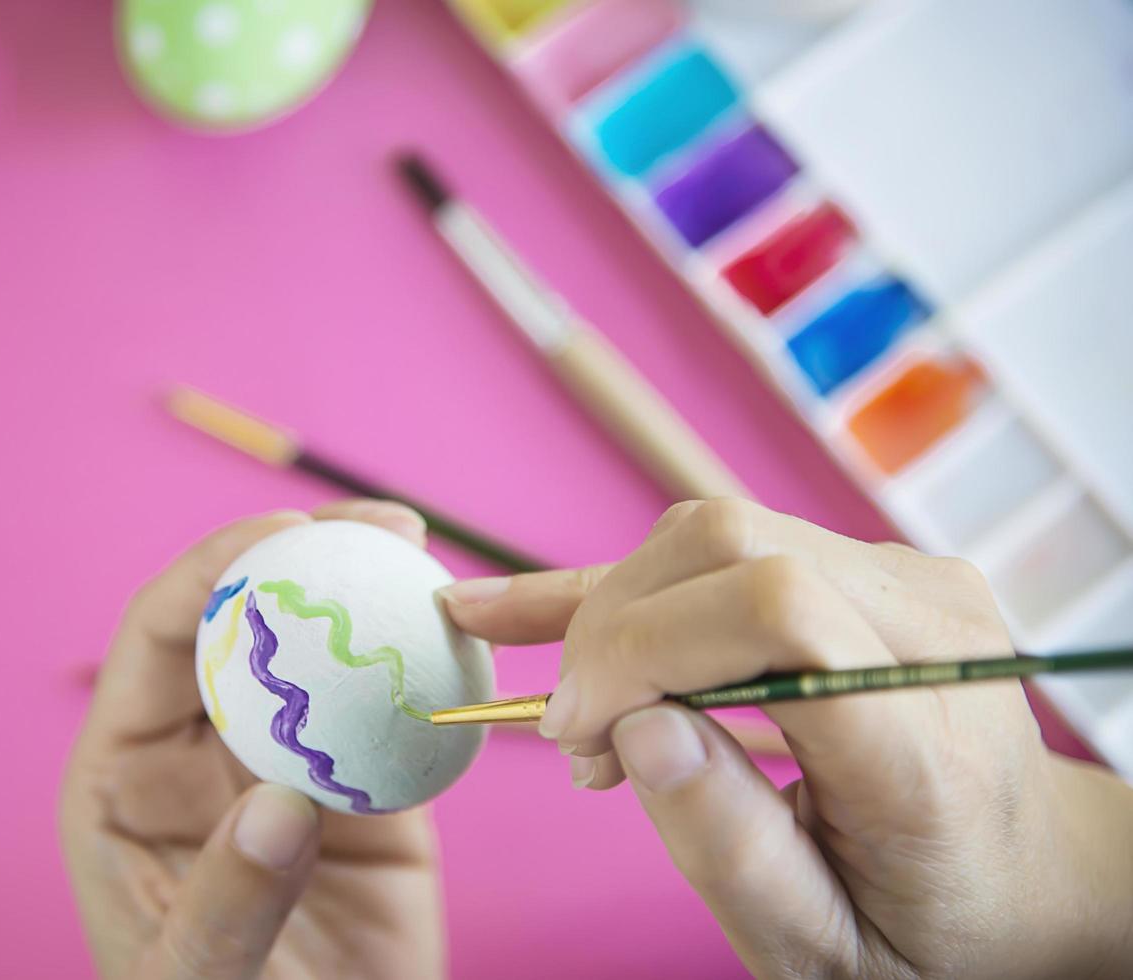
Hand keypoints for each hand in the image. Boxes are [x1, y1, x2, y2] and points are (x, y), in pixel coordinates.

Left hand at [60, 501, 444, 979]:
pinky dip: (434, 668)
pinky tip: (471, 638)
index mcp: (128, 777)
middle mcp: (206, 753)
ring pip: (328, 656)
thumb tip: (281, 800)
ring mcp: (291, 766)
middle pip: (251, 622)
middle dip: (307, 555)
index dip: (213, 571)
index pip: (159, 639)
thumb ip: (227, 902)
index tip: (284, 539)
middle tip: (381, 525)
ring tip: (430, 557)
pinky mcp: (368, 794)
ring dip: (376, 596)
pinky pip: (399, 714)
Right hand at [443, 498, 1132, 978]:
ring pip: (714, 533)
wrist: (1025, 881)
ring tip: (586, 714)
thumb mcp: (822, 946)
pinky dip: (628, 582)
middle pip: (729, 547)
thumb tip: (633, 728)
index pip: (772, 610)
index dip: (642, 647)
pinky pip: (731, 548)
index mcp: (925, 739)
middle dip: (613, 629)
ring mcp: (911, 584)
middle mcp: (932, 634)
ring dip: (619, 610)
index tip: (576, 732)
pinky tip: (519, 599)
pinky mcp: (873, 567)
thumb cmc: (924, 927)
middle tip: (573, 735)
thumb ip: (729, 846)